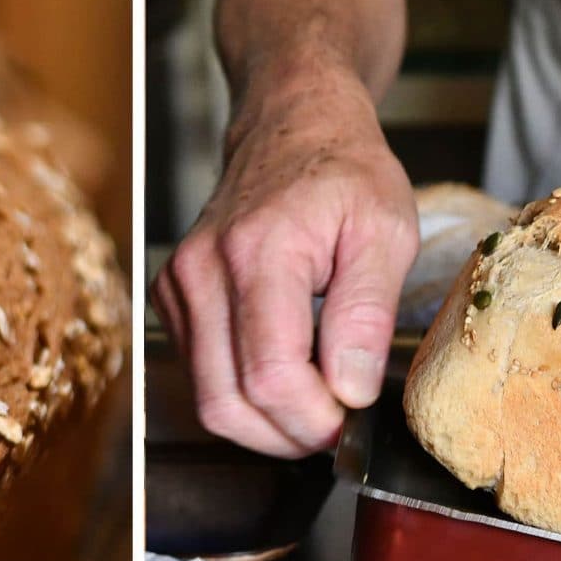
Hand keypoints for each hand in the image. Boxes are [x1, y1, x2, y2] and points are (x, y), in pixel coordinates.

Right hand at [153, 63, 416, 457]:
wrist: (291, 126)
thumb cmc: (343, 172)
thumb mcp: (388, 231)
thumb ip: (368, 315)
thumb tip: (351, 391)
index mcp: (258, 251)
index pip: (270, 375)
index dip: (313, 419)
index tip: (352, 420)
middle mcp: (202, 271)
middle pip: (229, 403)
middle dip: (289, 434)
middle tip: (337, 424)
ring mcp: (179, 287)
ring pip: (210, 403)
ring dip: (267, 425)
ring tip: (316, 403)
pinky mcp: (172, 300)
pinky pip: (202, 380)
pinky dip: (246, 397)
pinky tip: (286, 375)